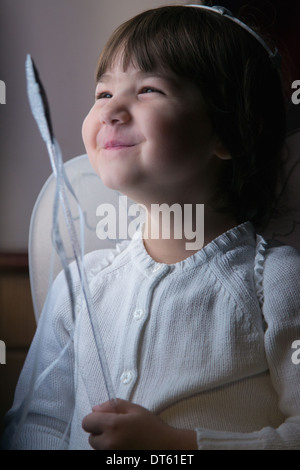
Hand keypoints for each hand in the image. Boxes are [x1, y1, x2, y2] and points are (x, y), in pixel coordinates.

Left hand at [82, 399, 196, 449]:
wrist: (166, 448)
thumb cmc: (152, 427)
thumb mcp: (135, 409)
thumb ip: (114, 406)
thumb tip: (95, 408)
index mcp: (113, 426)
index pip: (87, 422)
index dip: (94, 418)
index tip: (104, 418)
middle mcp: (109, 443)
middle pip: (91, 437)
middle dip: (100, 432)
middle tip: (117, 429)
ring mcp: (112, 456)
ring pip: (97, 448)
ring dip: (105, 443)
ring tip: (122, 438)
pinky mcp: (115, 461)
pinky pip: (105, 455)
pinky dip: (110, 450)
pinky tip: (124, 446)